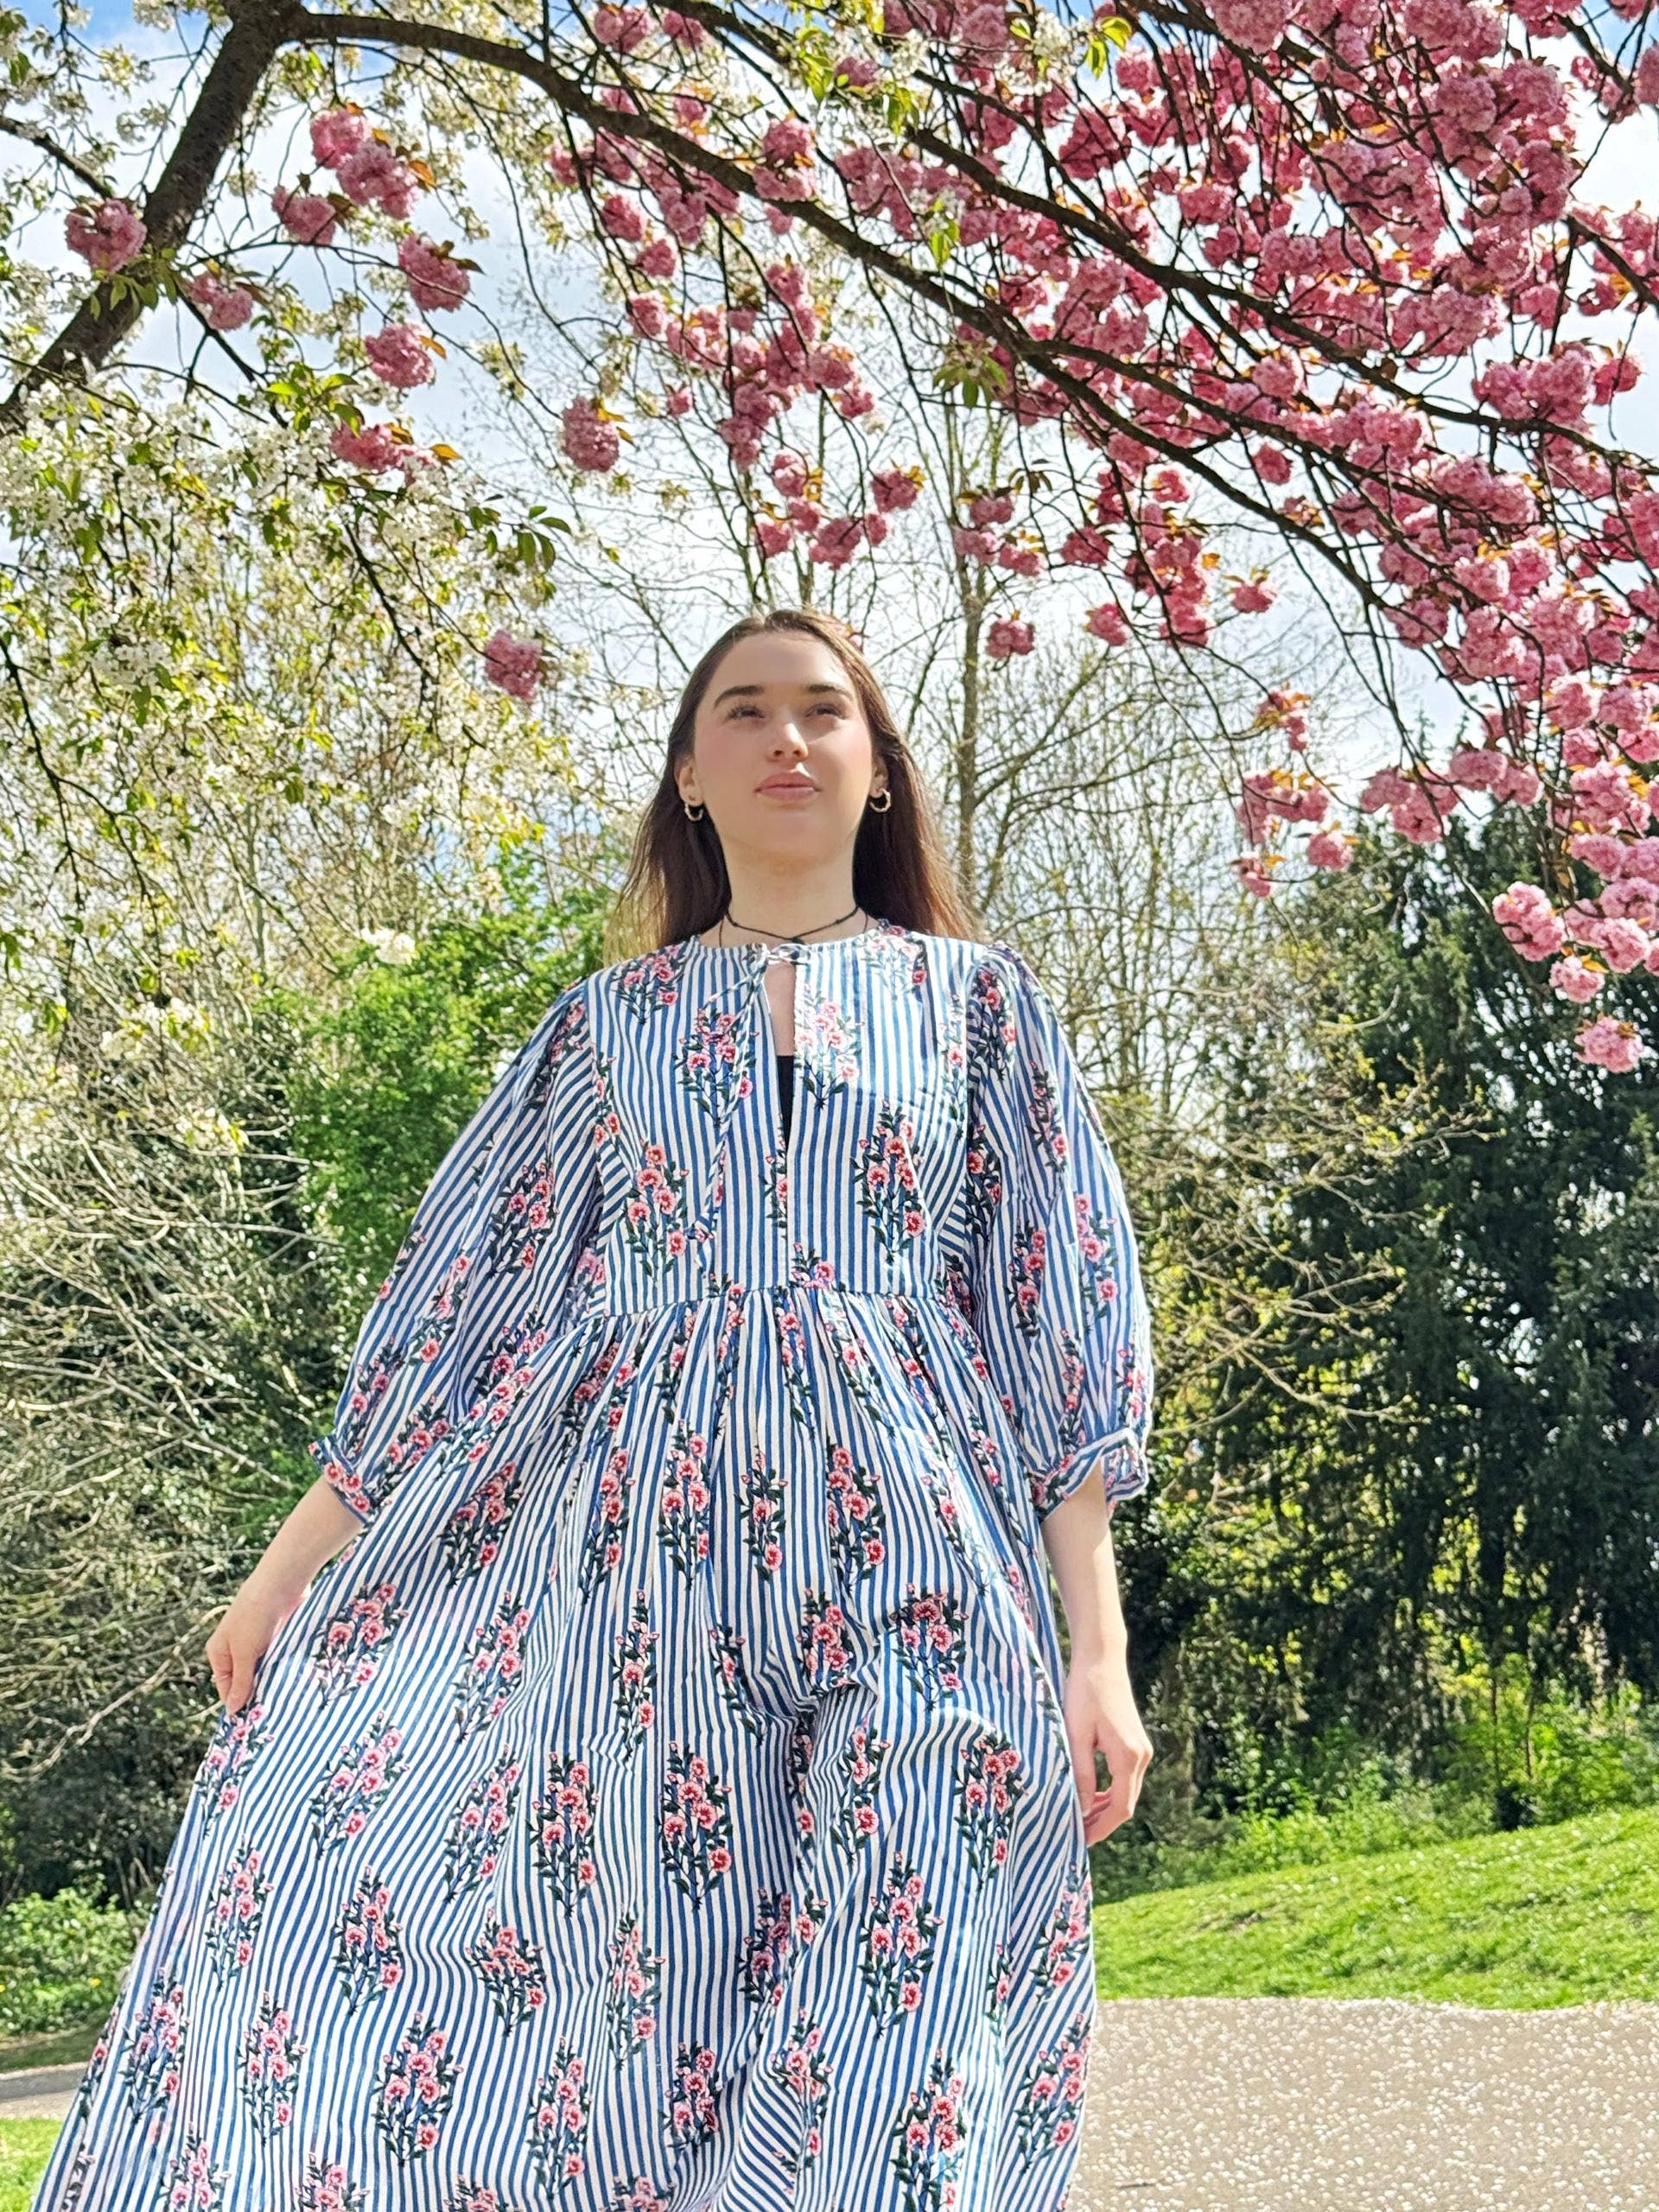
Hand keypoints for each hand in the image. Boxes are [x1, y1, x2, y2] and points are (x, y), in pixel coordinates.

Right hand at [204, 1573, 304, 1716]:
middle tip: (272, 1713)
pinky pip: (278, 1660)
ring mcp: (257, 1644)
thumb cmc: (255, 1617)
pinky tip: (294, 1680)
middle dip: (257, 1693)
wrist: (280, 1583)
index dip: (238, 1703)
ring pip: (264, 1672)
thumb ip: (241, 1681)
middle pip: (246, 1681)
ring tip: (285, 1700)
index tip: (253, 1721)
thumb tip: (232, 1710)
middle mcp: (236, 1650)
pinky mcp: (276, 1638)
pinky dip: (283, 1669)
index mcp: (219, 1653)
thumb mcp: (244, 1653)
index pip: (226, 1688)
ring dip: (273, 1681)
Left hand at [1062, 1648, 1152, 1845]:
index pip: (1120, 1809)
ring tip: (1078, 1817)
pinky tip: (1090, 1795)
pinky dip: (1109, 1791)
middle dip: (1101, 1822)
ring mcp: (1142, 1750)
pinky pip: (1125, 1778)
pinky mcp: (1136, 1743)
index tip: (1080, 1840)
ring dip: (1105, 1808)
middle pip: (1126, 1804)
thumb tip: (1082, 1810)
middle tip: (1074, 1834)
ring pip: (1126, 1792)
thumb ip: (1081, 1774)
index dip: (1101, 1828)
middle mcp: (1142, 1756)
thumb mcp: (1076, 1735)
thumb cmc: (1084, 1693)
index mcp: (1128, 1757)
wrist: (1102, 1659)